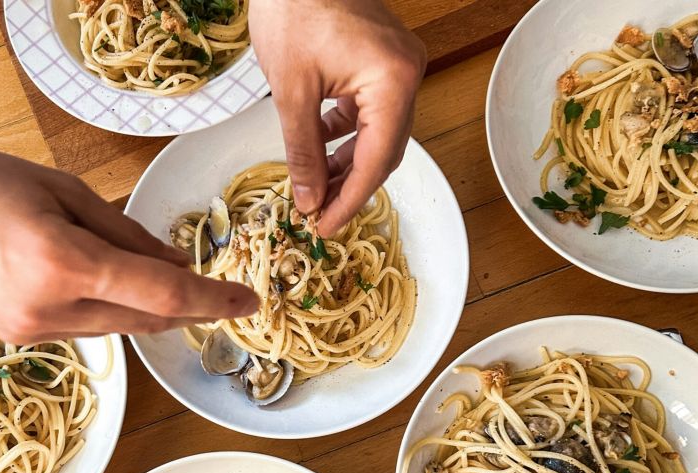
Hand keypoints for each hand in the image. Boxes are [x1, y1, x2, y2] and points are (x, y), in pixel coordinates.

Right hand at [0, 135, 257, 343]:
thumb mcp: (63, 192)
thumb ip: (125, 233)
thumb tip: (173, 260)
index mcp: (63, 265)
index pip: (162, 293)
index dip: (212, 299)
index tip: (245, 302)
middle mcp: (50, 311)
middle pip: (146, 320)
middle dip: (187, 305)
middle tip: (216, 288)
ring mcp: (32, 332)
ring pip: (119, 327)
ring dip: (150, 307)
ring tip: (160, 274)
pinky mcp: (19, 338)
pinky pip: (88, 329)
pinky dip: (113, 309)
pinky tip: (115, 285)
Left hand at [249, 0, 425, 236]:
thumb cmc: (292, 9)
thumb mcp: (291, 91)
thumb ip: (303, 151)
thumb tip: (309, 198)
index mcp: (393, 80)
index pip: (376, 159)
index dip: (350, 199)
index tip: (325, 226)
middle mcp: (406, 75)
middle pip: (384, 151)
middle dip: (350, 187)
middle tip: (319, 215)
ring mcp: (398, 68)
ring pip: (378, 135)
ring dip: (347, 164)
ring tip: (316, 190)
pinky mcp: (382, 64)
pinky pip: (370, 113)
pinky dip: (346, 136)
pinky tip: (321, 149)